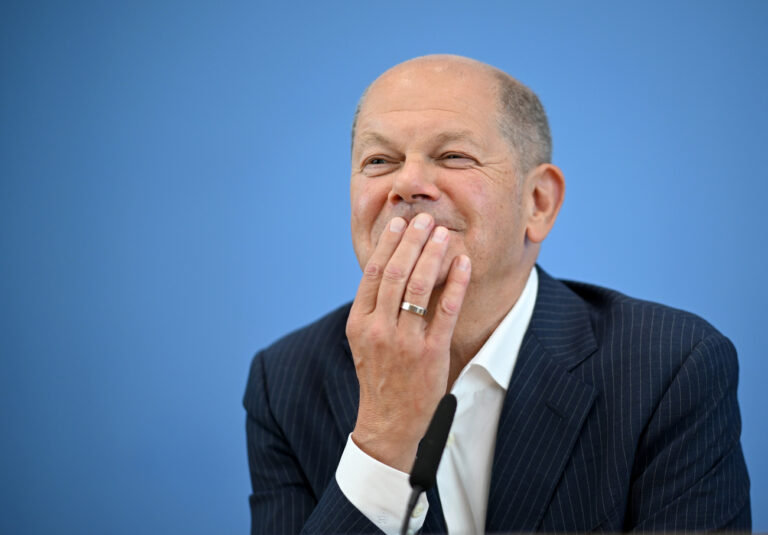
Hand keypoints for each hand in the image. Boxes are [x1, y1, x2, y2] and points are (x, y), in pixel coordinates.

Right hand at [345, 212, 470, 472]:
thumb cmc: (378, 376)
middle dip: (412, 241)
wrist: (387, 422)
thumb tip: (389, 268)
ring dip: (433, 255)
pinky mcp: (431, 354)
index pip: (373, 274)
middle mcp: (379, 330)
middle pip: (396, 274)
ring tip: (442, 233)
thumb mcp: (363, 341)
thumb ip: (372, 308)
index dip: (388, 245)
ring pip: (420, 287)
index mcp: (359, 323)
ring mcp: (405, 342)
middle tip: (424, 219)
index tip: (399, 223)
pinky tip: (463, 264)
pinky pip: (446, 311)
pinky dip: (456, 283)